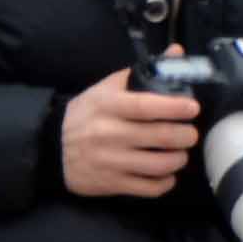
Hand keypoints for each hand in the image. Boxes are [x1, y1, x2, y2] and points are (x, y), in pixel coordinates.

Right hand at [62, 69, 200, 198]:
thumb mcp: (107, 88)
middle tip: (189, 132)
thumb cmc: (86, 114)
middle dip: (186, 135)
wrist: (50, 146)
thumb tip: (177, 53)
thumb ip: (143, 72)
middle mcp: (109, 134)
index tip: (192, 107)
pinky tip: (166, 172)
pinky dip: (166, 182)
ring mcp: (111, 161)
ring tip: (179, 152)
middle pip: (161, 136)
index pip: (146, 106)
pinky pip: (150, 188)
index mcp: (108, 106)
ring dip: (179, 158)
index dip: (175, 107)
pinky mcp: (112, 184)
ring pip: (160, 164)